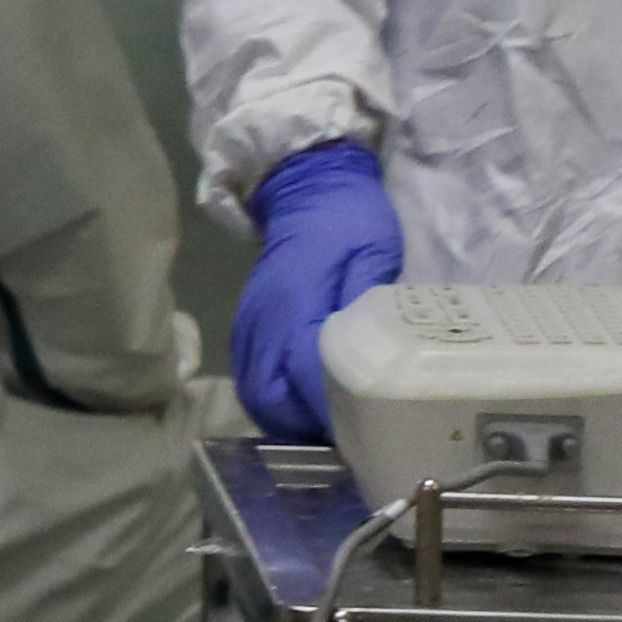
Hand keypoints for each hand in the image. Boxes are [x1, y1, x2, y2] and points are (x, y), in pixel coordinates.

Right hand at [226, 138, 403, 440]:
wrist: (309, 184)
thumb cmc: (351, 220)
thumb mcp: (375, 260)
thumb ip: (369, 318)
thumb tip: (374, 377)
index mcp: (294, 307)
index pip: (306, 380)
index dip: (335, 415)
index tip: (368, 435)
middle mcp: (262, 324)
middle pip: (271, 401)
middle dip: (308, 429)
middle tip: (352, 438)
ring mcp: (248, 325)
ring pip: (257, 396)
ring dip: (291, 419)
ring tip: (333, 426)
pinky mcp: (247, 326)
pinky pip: (253, 379)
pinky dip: (279, 401)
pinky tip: (309, 401)